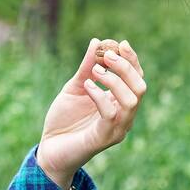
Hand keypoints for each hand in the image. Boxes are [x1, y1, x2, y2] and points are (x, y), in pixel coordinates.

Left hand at [36, 38, 145, 184]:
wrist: (49, 148)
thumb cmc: (64, 119)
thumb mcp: (75, 87)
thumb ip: (87, 67)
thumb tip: (97, 41)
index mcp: (120, 102)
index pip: (137, 78)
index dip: (132, 60)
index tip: (121, 43)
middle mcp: (124, 115)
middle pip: (140, 87)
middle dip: (126, 67)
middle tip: (106, 56)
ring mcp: (117, 128)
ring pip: (131, 100)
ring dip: (115, 80)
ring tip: (94, 72)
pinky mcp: (105, 137)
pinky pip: (110, 114)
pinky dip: (99, 95)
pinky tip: (87, 87)